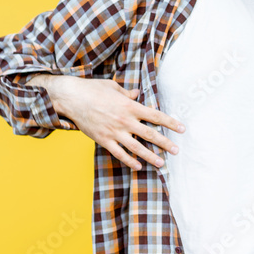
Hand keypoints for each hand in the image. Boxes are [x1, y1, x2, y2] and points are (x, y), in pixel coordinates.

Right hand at [28, 74, 183, 170]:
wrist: (71, 98)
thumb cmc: (92, 89)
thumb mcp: (113, 87)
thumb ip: (127, 93)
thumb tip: (136, 93)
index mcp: (130, 106)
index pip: (155, 116)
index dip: (170, 122)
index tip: (182, 129)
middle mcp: (125, 120)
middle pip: (150, 134)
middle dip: (165, 143)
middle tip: (176, 151)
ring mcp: (114, 132)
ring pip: (136, 147)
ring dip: (150, 156)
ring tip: (161, 163)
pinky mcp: (103, 140)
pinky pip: (119, 153)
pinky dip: (129, 161)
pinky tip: (138, 166)